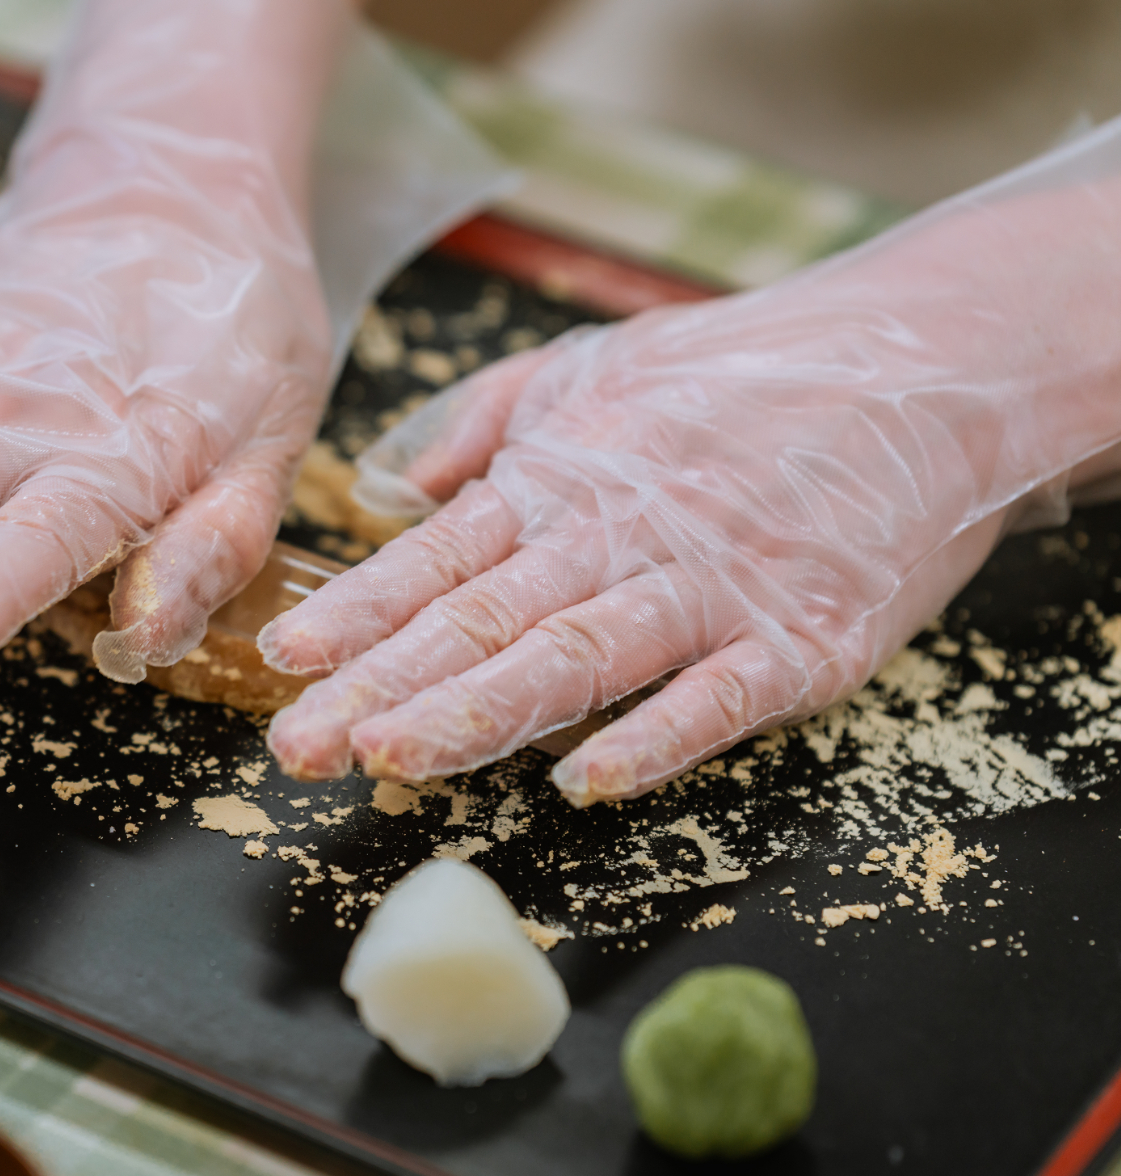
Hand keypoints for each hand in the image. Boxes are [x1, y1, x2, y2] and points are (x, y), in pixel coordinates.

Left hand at [260, 161, 1120, 803]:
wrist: (923, 363)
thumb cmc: (740, 376)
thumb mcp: (590, 366)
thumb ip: (484, 424)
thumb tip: (391, 488)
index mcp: (560, 483)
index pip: (436, 560)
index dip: (356, 613)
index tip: (284, 658)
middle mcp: (618, 537)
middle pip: (481, 622)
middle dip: (379, 687)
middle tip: (295, 747)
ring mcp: (710, 590)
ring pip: (575, 659)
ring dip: (477, 713)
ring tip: (388, 757)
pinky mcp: (802, 638)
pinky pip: (717, 696)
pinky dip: (653, 738)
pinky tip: (583, 781)